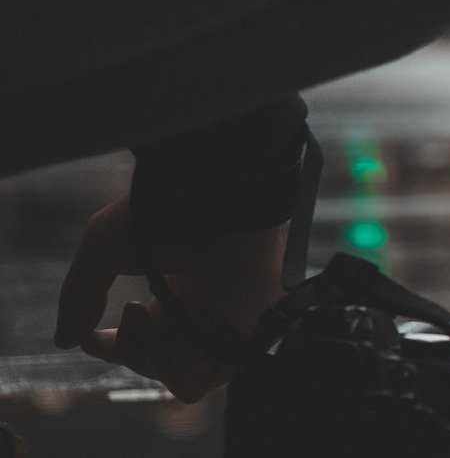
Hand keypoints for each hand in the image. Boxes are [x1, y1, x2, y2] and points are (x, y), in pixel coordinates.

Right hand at [53, 194, 285, 402]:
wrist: (209, 206)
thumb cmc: (161, 217)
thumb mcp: (102, 249)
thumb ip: (80, 296)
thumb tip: (64, 340)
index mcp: (180, 287)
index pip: (149, 339)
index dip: (118, 347)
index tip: (92, 338)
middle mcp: (208, 310)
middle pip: (160, 364)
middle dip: (134, 349)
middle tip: (135, 308)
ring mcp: (230, 327)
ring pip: (179, 379)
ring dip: (155, 351)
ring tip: (164, 306)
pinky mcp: (248, 339)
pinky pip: (201, 380)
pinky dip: (178, 358)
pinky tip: (182, 318)